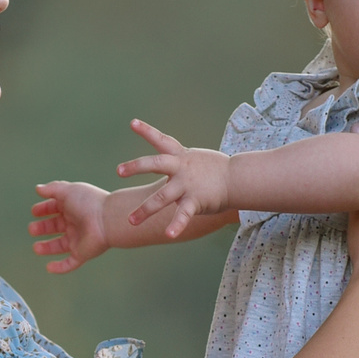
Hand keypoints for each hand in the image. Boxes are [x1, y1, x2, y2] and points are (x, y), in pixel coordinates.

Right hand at [29, 181, 112, 273]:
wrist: (107, 220)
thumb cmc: (88, 203)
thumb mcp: (67, 191)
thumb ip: (52, 189)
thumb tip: (38, 189)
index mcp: (73, 207)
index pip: (55, 208)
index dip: (44, 209)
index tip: (34, 212)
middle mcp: (76, 223)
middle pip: (56, 226)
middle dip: (43, 228)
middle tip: (32, 229)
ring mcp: (79, 239)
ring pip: (60, 246)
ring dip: (47, 247)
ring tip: (36, 248)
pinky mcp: (82, 253)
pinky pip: (70, 263)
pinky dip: (60, 267)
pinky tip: (49, 267)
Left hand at [118, 120, 230, 238]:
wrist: (240, 179)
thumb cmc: (218, 171)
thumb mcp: (197, 161)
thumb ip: (181, 166)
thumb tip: (171, 173)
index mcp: (181, 156)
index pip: (161, 140)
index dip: (147, 131)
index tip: (132, 123)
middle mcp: (181, 169)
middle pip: (155, 164)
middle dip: (135, 167)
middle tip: (118, 171)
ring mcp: (187, 185)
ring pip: (162, 197)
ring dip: (145, 210)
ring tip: (130, 222)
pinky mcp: (195, 201)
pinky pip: (183, 215)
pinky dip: (176, 226)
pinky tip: (169, 234)